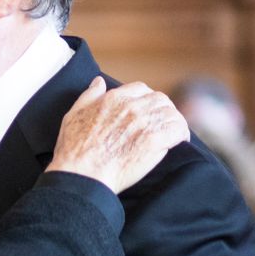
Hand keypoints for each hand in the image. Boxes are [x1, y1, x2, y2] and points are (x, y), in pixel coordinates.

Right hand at [46, 77, 187, 193]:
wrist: (82, 174)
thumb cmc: (74, 150)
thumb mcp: (73, 115)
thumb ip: (89, 96)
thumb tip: (99, 81)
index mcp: (113, 98)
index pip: (140, 88)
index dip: (146, 99)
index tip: (147, 111)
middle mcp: (131, 106)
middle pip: (160, 99)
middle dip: (163, 109)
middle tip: (162, 123)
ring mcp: (144, 122)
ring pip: (172, 113)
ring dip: (174, 122)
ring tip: (173, 134)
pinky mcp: (154, 140)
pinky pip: (178, 130)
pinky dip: (181, 134)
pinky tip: (178, 142)